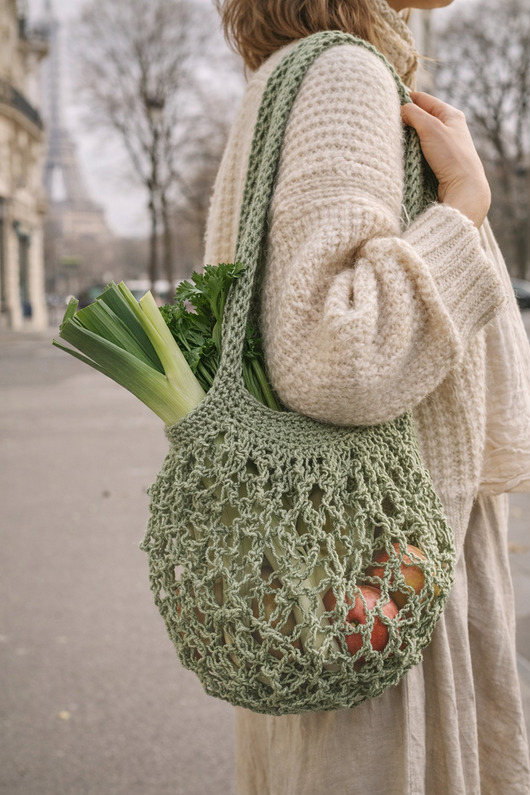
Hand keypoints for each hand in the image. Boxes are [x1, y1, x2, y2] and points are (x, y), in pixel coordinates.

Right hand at [401, 91, 490, 227]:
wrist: (464, 187)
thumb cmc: (451, 156)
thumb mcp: (431, 128)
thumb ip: (414, 114)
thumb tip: (401, 110)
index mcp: (451, 114)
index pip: (424, 99)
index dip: (406, 98)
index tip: (389, 101)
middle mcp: (449, 127)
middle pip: (421, 116)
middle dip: (406, 118)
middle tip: (389, 121)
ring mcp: (445, 144)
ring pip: (420, 133)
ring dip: (408, 135)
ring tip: (394, 137)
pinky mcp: (440, 160)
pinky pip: (421, 148)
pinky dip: (412, 148)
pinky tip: (404, 152)